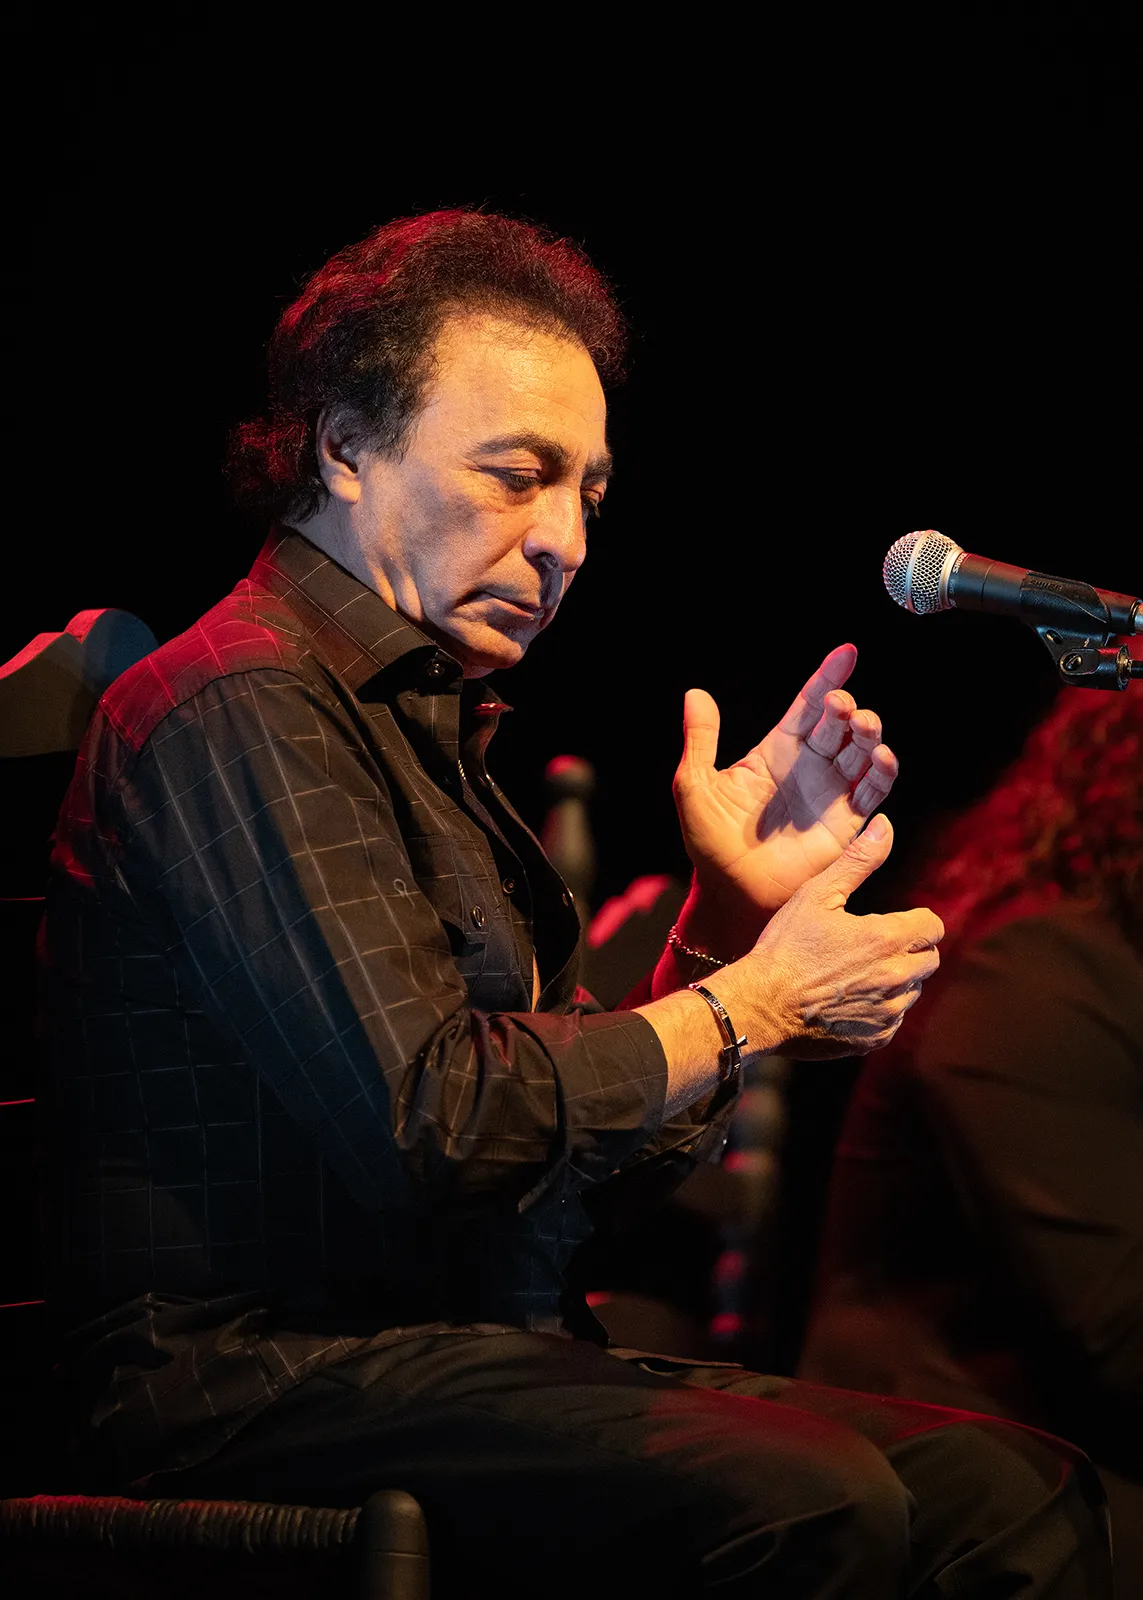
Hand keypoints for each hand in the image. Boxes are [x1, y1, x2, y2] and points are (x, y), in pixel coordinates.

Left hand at [673, 644, 897, 946]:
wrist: (731, 894)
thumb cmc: (709, 842)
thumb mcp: (695, 786)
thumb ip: (700, 740)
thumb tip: (695, 694)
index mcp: (776, 751)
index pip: (808, 706)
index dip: (828, 677)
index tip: (847, 652)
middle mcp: (809, 767)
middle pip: (839, 725)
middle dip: (847, 710)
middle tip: (842, 708)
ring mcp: (830, 793)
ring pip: (861, 752)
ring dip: (868, 736)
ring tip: (864, 728)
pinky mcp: (846, 823)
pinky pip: (872, 792)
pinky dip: (882, 773)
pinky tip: (881, 758)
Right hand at [710, 815, 942, 1058]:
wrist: (760, 1005)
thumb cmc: (785, 946)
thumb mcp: (817, 894)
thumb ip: (858, 860)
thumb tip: (885, 826)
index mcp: (887, 938)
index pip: (932, 926)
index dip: (916, 921)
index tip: (893, 922)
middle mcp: (896, 977)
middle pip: (929, 959)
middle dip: (910, 949)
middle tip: (874, 946)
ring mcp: (888, 1012)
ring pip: (913, 991)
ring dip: (896, 980)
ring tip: (857, 973)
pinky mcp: (876, 1038)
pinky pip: (894, 1020)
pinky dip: (880, 1009)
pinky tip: (848, 999)